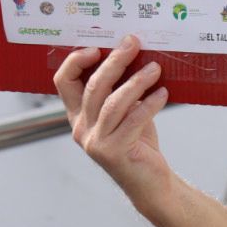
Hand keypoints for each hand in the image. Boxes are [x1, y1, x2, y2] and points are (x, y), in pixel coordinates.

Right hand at [55, 36, 172, 214]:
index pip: (63, 82)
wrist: (150, 182)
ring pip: (113, 102)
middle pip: (93, 86)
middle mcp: (82, 128)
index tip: (98, 46)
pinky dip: (150, 104)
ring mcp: (96, 142)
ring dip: (136, 81)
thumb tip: (134, 54)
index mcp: (79, 115)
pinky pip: (133, 120)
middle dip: (114, 61)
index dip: (76, 61)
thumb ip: (122, 90)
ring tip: (156, 69)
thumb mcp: (126, 112)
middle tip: (133, 44)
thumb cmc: (138, 142)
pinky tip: (163, 94)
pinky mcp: (114, 152)